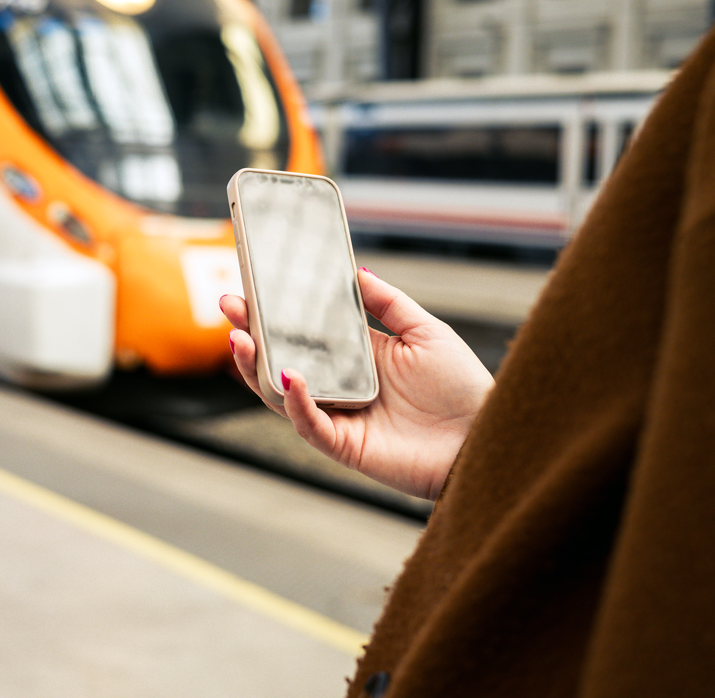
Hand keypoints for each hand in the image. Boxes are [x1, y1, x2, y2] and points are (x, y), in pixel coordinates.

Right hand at [221, 269, 492, 499]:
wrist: (487, 437)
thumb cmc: (463, 388)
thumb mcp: (427, 331)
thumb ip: (389, 303)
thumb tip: (357, 271)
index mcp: (356, 356)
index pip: (303, 331)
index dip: (274, 311)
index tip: (250, 284)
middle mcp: (340, 384)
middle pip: (280, 360)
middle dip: (250, 334)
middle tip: (229, 305)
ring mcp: (338, 415)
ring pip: (280, 393)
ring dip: (256, 368)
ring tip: (240, 339)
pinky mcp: (344, 444)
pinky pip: (309, 423)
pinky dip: (294, 401)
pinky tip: (291, 376)